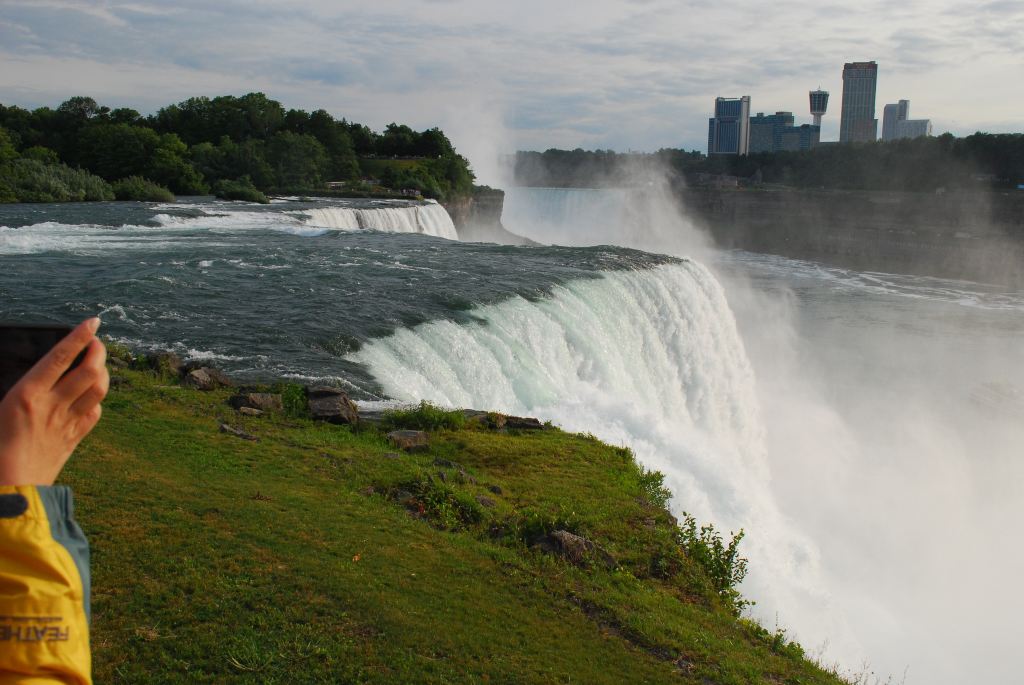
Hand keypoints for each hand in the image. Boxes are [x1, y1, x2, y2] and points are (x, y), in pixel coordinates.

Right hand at [0, 318, 108, 484]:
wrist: (6, 492)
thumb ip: (18, 391)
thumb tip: (36, 375)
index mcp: (26, 395)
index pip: (60, 357)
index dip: (79, 337)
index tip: (92, 323)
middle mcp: (52, 406)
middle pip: (89, 371)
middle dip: (98, 352)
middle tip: (97, 342)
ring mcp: (66, 423)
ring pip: (98, 390)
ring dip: (103, 373)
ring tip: (97, 364)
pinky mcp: (73, 439)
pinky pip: (94, 413)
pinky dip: (97, 399)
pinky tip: (92, 395)